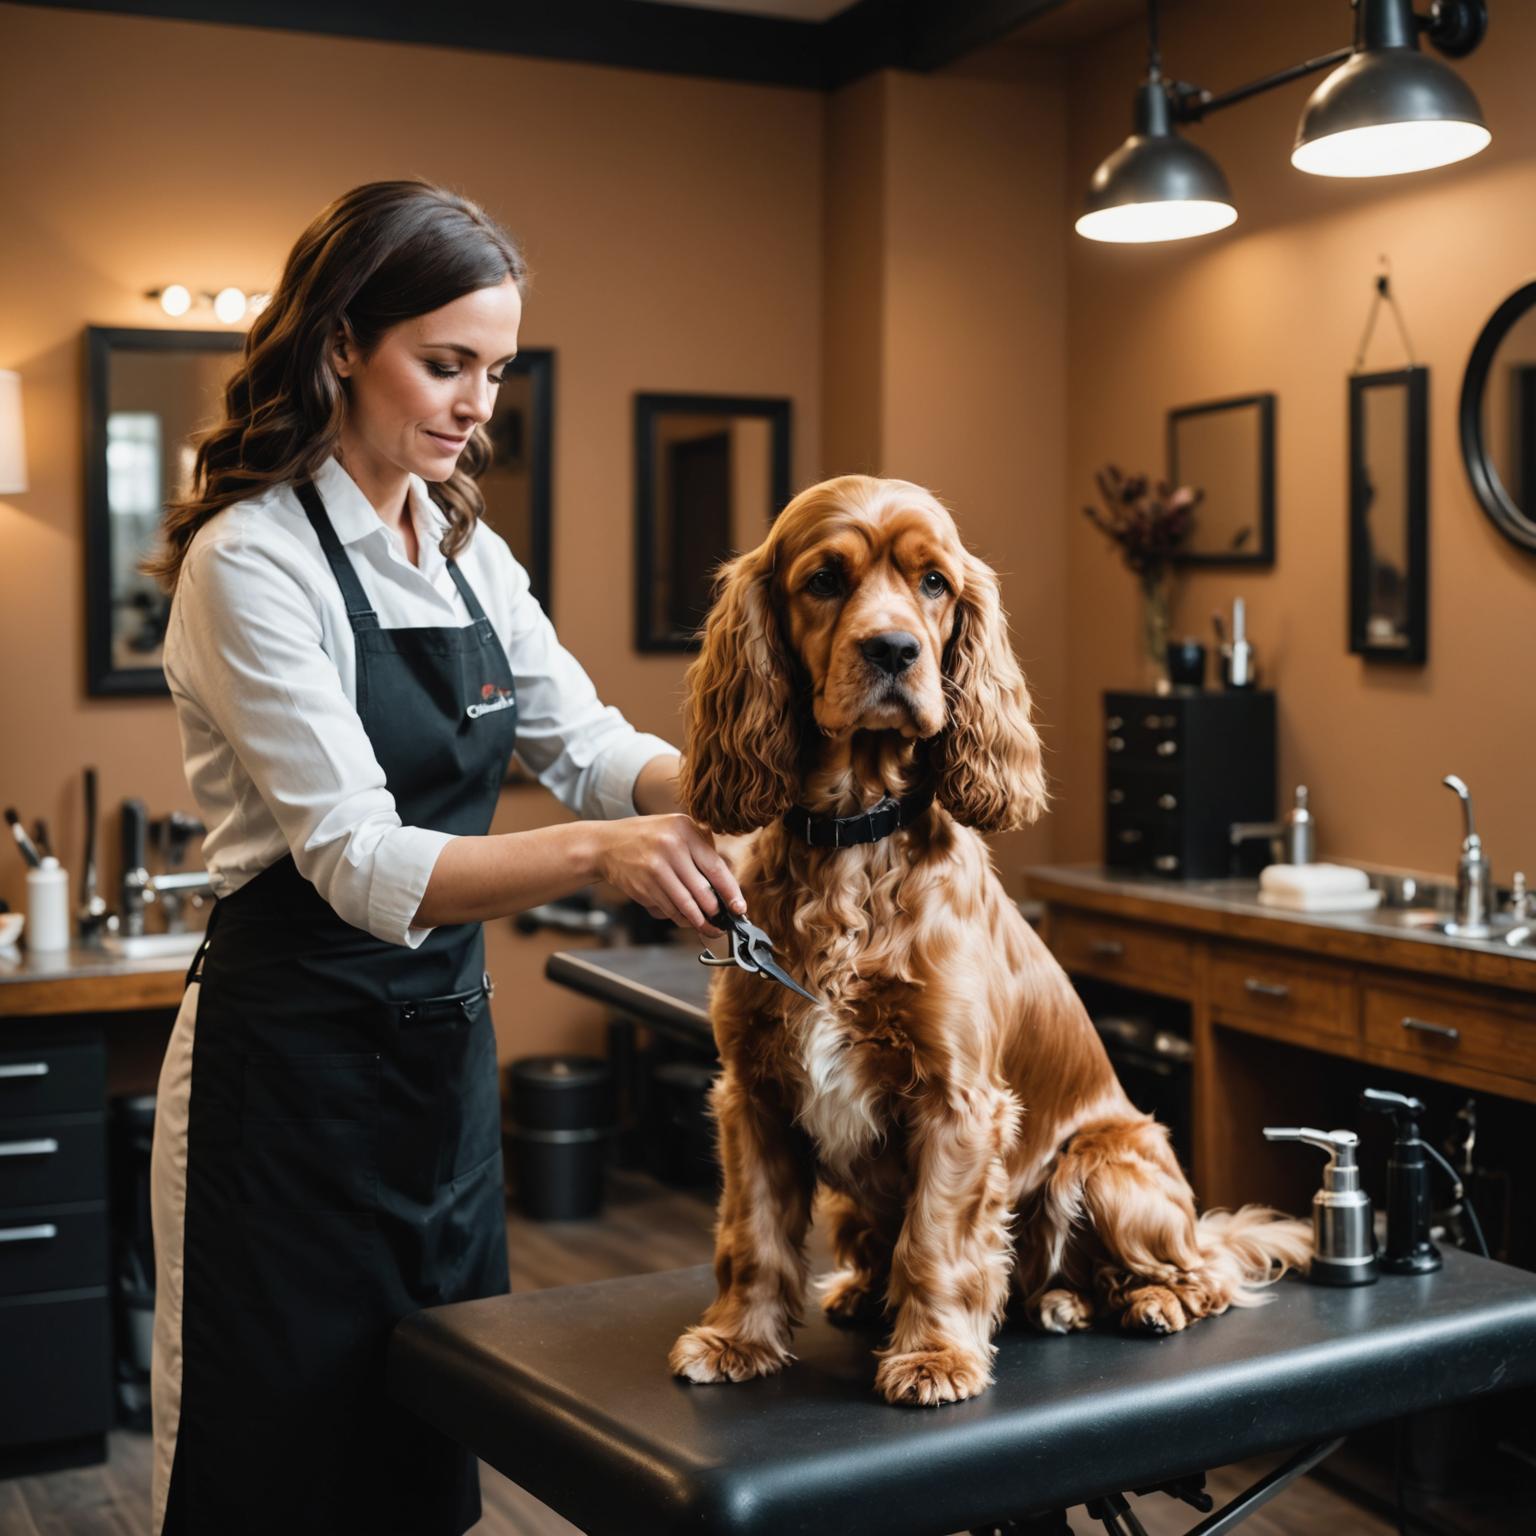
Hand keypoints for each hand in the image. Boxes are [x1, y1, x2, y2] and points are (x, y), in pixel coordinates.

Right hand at [595, 815, 746, 937]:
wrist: (606, 845)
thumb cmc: (647, 838)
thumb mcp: (675, 829)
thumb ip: (701, 849)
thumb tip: (725, 885)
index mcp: (685, 829)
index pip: (716, 867)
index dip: (731, 892)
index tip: (739, 908)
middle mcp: (671, 846)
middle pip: (704, 890)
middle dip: (717, 911)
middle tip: (725, 922)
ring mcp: (656, 867)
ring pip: (687, 904)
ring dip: (700, 921)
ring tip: (710, 927)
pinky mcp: (644, 886)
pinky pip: (670, 908)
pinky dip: (681, 918)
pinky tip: (687, 920)